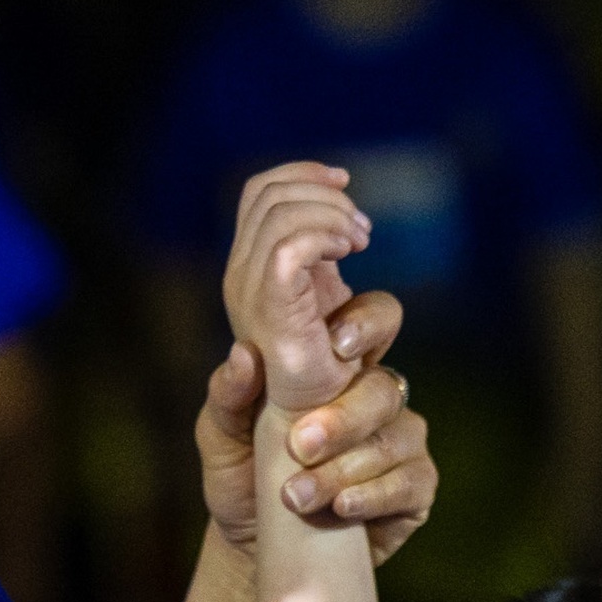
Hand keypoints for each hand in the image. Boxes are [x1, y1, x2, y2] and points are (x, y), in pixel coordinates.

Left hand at [196, 330, 438, 563]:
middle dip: (343, 418)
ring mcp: (400, 441)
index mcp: (336, 369)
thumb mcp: (221, 438)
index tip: (337, 345)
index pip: (373, 320)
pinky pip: (409, 482)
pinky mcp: (415, 489)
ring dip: (343, 469)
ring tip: (297, 496)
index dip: (366, 323)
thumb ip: (228, 396)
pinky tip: (341, 507)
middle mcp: (375, 397)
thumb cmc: (242, 478)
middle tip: (300, 445)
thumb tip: (244, 355)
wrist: (255, 548)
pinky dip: (372, 495)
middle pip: (383, 387)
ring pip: (394, 437)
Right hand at [221, 164, 375, 411]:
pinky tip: (349, 252)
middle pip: (270, 194)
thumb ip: (326, 254)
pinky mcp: (271, 313)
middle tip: (361, 231)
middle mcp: (240, 277)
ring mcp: (250, 295)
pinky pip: (290, 247)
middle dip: (324, 195)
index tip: (346, 184)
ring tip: (359, 241)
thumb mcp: (329, 296)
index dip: (302, 174)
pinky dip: (325, 236)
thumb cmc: (330, 369)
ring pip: (280, 212)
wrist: (315, 427)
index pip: (259, 192)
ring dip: (331, 215)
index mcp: (250, 268)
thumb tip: (347, 211)